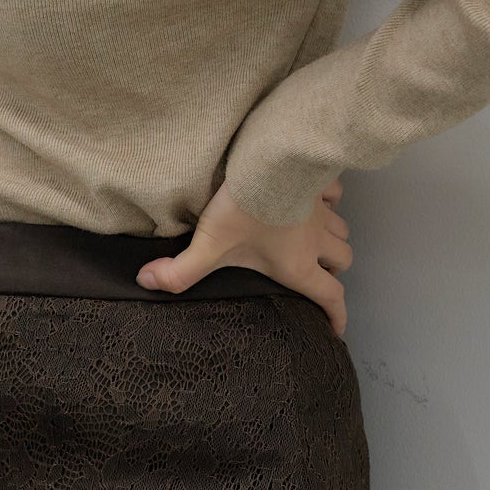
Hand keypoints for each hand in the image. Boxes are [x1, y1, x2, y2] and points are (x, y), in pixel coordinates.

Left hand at [134, 177, 352, 336]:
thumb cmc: (243, 208)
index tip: (335, 328)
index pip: (329, 297)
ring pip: (341, 230)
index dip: (336, 316)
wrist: (268, 162)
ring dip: (332, 237)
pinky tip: (314, 199)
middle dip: (333, 270)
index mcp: (297, 265)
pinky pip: (335, 196)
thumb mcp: (209, 244)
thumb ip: (180, 271)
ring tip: (314, 239)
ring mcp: (322, 211)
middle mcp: (316, 241)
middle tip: (317, 272)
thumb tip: (147, 283)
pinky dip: (330, 201)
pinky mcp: (320, 183)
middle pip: (342, 260)